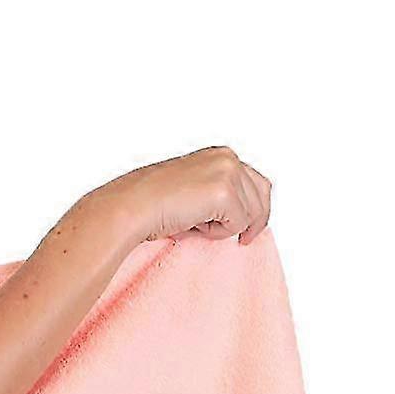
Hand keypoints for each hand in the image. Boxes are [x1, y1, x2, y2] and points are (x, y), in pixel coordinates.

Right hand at [111, 147, 272, 247]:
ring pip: (251, 213)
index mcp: (221, 155)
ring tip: (195, 224)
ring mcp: (228, 173)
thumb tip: (241, 218)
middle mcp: (228, 158)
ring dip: (225, 226)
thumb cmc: (152, 203)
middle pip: (262, 197)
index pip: (257, 183)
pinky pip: (238, 224)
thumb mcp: (194, 191)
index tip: (247, 230)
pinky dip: (216, 233)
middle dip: (249, 222)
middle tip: (236, 239)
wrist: (132, 206)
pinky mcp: (225, 192)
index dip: (256, 210)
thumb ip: (219, 194)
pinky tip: (193, 225)